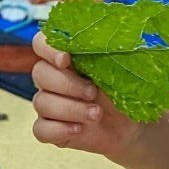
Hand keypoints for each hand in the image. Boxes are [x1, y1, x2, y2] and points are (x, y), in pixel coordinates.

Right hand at [30, 31, 142, 155]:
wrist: (129, 126)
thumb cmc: (121, 91)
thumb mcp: (116, 68)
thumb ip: (103, 52)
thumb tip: (101, 39)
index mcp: (64, 57)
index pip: (41, 43)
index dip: (48, 49)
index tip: (66, 59)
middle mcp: (51, 78)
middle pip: (40, 74)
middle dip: (68, 84)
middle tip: (92, 93)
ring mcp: (48, 104)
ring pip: (41, 102)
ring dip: (71, 109)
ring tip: (96, 114)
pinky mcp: (49, 128)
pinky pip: (41, 129)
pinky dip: (59, 129)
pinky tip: (79, 129)